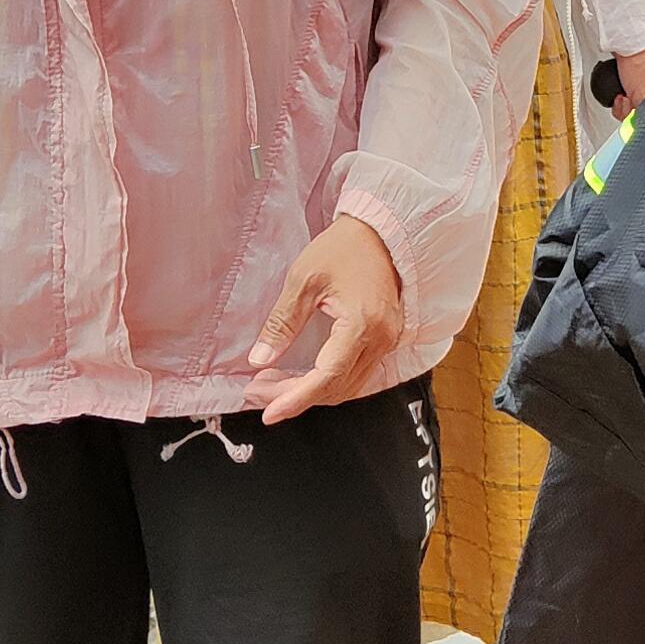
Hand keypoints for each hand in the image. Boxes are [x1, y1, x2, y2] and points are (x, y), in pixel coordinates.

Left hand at [248, 216, 403, 426]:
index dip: (295, 398)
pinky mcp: (385, 339)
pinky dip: (326, 382)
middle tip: (257, 391)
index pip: (326, 376)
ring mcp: (387, 341)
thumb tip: (259, 359)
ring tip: (272, 384)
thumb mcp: (303, 280)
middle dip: (294, 396)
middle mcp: (380, 339)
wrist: (379, 231)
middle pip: (335, 387)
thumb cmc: (343, 247)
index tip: (268, 412)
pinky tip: (301, 377)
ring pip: (346, 386)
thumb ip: (282, 324)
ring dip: (309, 392)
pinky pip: (356, 374)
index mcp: (362, 324)